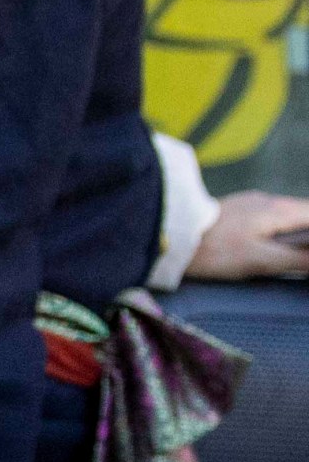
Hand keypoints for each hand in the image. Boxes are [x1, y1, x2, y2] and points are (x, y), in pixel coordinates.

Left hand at [186, 189, 308, 280]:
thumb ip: (299, 260)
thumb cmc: (215, 251)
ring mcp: (251, 204)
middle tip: (301, 260)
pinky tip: (275, 248)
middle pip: (304, 216)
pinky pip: (270, 220)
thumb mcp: (261, 260)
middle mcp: (268, 201)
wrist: (167, 236)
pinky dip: (280, 233)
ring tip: (295, 257)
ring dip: (296, 235)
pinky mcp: (237, 212)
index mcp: (279, 209)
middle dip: (307, 235)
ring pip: (287, 218)